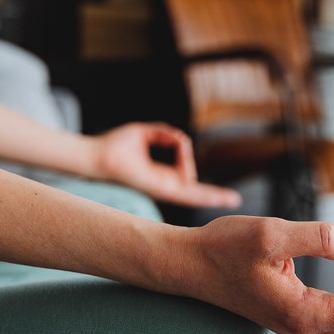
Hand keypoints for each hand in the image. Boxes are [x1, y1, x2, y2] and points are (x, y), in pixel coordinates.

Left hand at [94, 122, 240, 208]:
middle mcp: (165, 186)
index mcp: (161, 177)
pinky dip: (203, 183)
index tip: (213, 180)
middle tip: (235, 200)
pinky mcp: (162, 190)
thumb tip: (182, 140)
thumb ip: (166, 134)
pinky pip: (189, 190)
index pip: (188, 183)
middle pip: (196, 193)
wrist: (98, 155)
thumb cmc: (115, 145)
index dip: (205, 186)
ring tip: (165, 140)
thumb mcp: (145, 132)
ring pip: (196, 189)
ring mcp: (165, 191)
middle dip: (216, 196)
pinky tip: (224, 196)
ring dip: (184, 153)